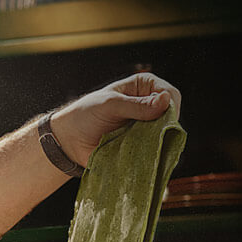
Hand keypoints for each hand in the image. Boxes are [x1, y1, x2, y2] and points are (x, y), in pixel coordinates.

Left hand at [49, 72, 181, 170]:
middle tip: (150, 135)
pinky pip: (155, 149)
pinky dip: (152, 152)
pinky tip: (142, 154)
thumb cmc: (85, 115)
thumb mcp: (110, 105)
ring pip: (166, 134)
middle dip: (165, 126)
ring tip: (140, 144)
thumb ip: (137, 105)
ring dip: (158, 141)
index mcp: (143, 87)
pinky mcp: (141, 145)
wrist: (69, 141)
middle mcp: (149, 105)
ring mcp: (146, 126)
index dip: (170, 106)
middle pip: (172, 115)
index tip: (160, 118)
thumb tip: (166, 100)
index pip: (170, 93)